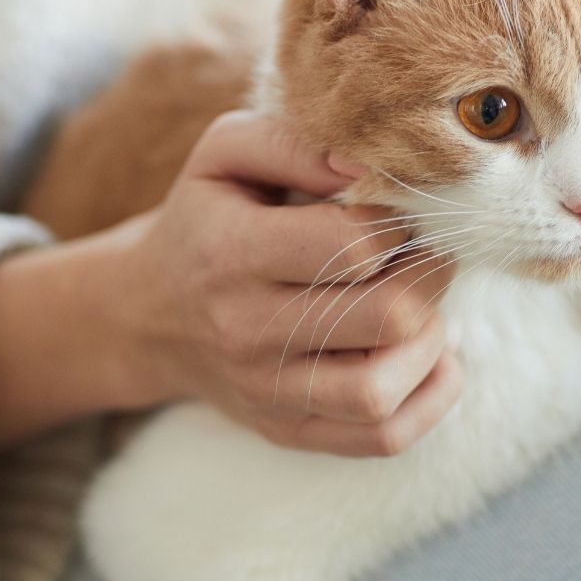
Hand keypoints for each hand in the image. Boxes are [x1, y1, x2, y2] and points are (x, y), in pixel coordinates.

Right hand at [0, 113, 457, 454]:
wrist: (149, 313)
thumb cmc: (205, 219)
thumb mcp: (225, 155)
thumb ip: (295, 142)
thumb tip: (370, 165)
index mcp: (232, 252)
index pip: (354, 245)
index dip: (402, 222)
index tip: (402, 211)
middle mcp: (247, 330)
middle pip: (386, 317)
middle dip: (431, 275)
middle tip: (427, 252)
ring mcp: (268, 391)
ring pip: (382, 389)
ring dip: (430, 342)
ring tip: (423, 306)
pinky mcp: (288, 429)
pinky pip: (381, 438)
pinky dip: (429, 399)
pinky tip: (426, 356)